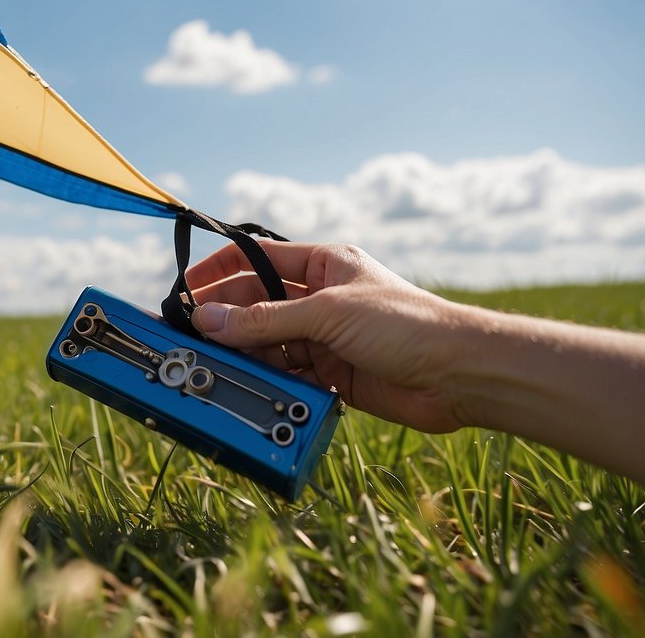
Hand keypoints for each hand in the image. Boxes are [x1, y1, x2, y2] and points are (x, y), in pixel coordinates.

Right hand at [187, 241, 466, 432]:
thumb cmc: (406, 325)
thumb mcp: (328, 313)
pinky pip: (286, 375)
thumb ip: (266, 320)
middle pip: (257, 304)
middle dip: (225, 317)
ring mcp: (325, 337)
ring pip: (268, 343)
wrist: (459, 375)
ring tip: (214, 363)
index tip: (185, 289)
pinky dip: (268, 381)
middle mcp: (321, 298)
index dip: (218, 271)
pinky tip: (250, 386)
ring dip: (244, 353)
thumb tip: (210, 320)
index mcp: (323, 264)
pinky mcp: (333, 375)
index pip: (257, 259)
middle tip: (191, 334)